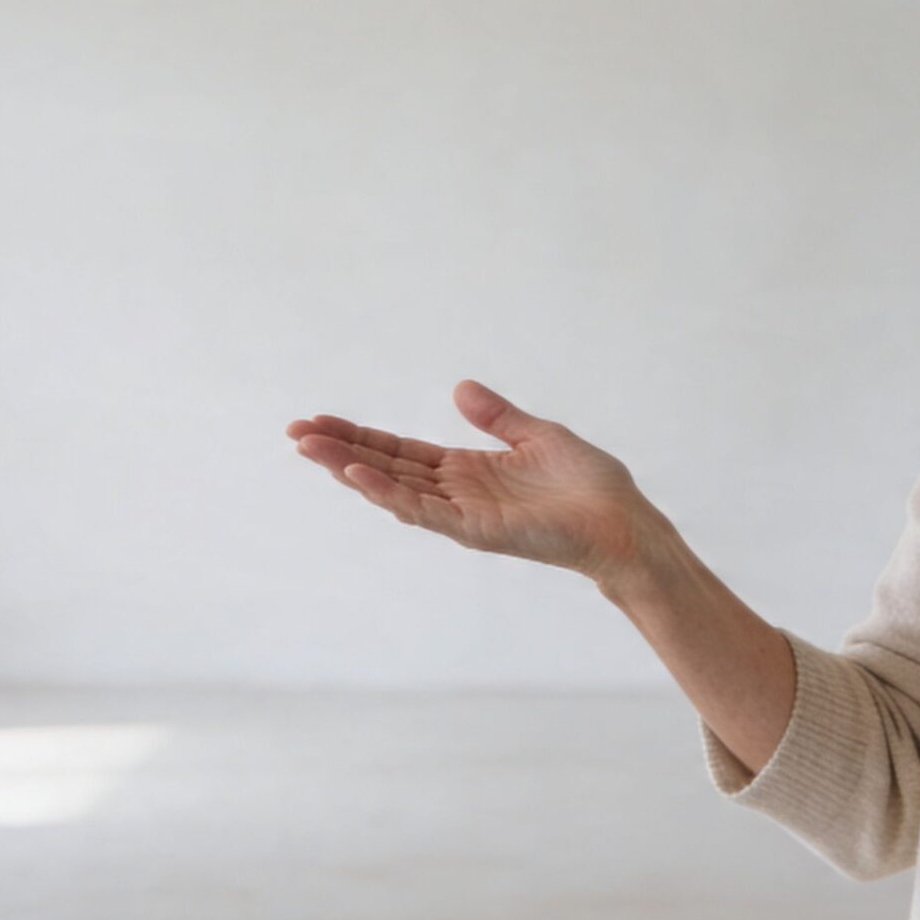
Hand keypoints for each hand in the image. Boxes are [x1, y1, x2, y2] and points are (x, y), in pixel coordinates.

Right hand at [287, 380, 663, 580]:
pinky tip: (357, 476)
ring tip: (310, 447)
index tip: (319, 420)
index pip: (399, 452)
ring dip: (350, 470)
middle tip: (295, 431)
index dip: (359, 436)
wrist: (624, 523)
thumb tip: (459, 389)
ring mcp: (462, 515)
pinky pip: (424, 512)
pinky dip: (389, 494)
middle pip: (384, 468)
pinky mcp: (477, 530)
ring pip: (393, 490)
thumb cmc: (590, 486)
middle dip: (339, 450)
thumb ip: (497, 417)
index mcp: (466, 471)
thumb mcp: (538, 436)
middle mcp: (456, 494)